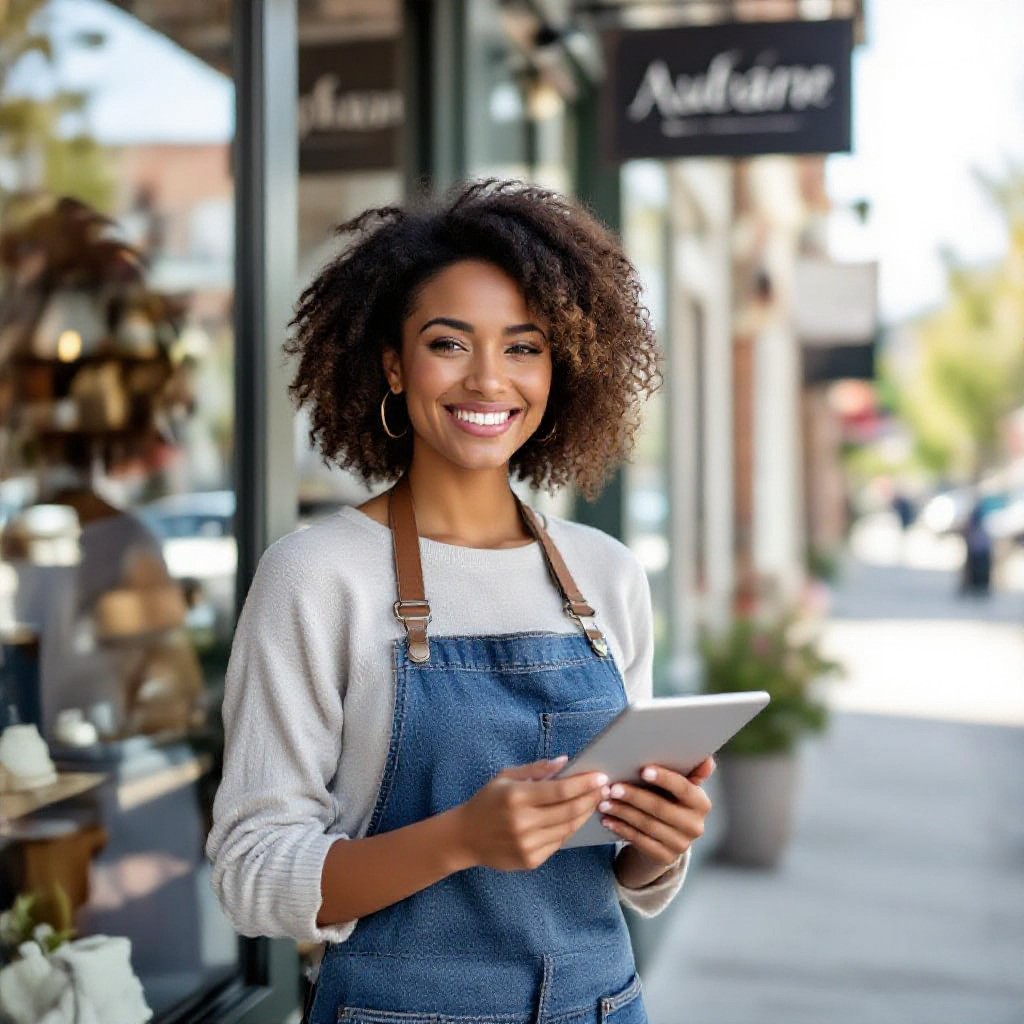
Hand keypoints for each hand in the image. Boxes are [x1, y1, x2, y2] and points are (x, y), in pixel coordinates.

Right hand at [451, 756, 608, 871]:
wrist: (465, 837)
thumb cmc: (487, 802)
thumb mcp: (506, 777)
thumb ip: (537, 768)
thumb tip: (566, 762)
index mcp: (517, 797)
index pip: (560, 790)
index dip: (584, 784)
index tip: (601, 777)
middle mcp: (523, 822)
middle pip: (569, 811)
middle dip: (591, 798)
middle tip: (606, 789)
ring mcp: (527, 844)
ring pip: (567, 828)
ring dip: (584, 814)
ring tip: (595, 801)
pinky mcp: (530, 860)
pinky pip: (558, 842)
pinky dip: (569, 829)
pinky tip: (575, 818)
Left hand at [606, 757, 715, 880]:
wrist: (666, 838)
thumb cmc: (670, 801)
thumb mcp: (680, 787)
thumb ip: (691, 771)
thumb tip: (707, 758)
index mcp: (701, 803)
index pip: (684, 788)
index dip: (665, 779)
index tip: (643, 770)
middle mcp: (695, 826)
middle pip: (661, 808)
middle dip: (634, 796)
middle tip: (612, 787)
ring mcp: (681, 844)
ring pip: (647, 825)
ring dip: (623, 812)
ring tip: (604, 802)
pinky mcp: (665, 858)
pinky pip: (640, 841)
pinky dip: (622, 828)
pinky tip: (608, 820)